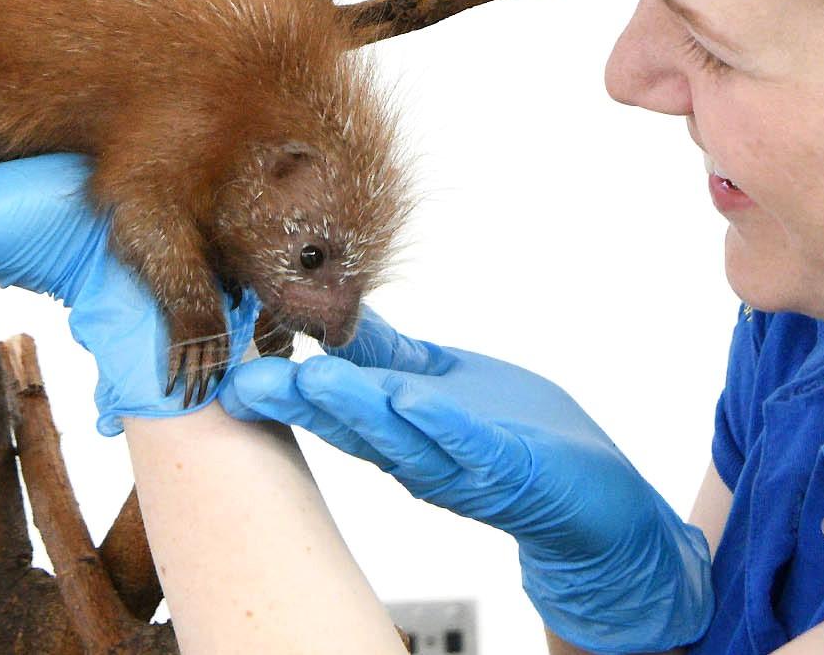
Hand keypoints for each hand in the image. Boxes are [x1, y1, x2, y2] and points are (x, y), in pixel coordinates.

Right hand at [218, 310, 710, 652]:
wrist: (593, 501)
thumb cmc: (518, 436)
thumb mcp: (442, 384)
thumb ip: (389, 361)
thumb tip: (331, 321)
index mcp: (398, 432)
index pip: (333, 406)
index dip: (283, 389)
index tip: (229, 371)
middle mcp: (417, 455)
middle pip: (350, 425)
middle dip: (299, 402)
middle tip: (246, 381)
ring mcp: (461, 465)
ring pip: (398, 437)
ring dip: (356, 409)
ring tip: (312, 380)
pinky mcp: (508, 468)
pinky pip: (471, 445)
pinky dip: (442, 424)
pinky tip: (414, 400)